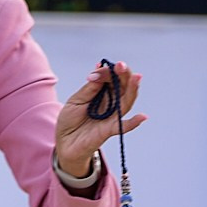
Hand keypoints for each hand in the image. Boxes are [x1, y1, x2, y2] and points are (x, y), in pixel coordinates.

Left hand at [54, 60, 146, 179]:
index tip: (97, 69)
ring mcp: (112, 116)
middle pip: (123, 87)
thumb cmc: (70, 119)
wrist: (64, 140)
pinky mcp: (109, 130)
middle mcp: (111, 103)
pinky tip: (142, 117)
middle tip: (121, 66)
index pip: (112, 78)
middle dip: (124, 75)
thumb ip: (90, 88)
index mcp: (103, 92)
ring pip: (126, 102)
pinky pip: (123, 126)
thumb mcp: (77, 99)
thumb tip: (100, 68)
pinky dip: (133, 123)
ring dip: (133, 90)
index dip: (107, 71)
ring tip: (137, 78)